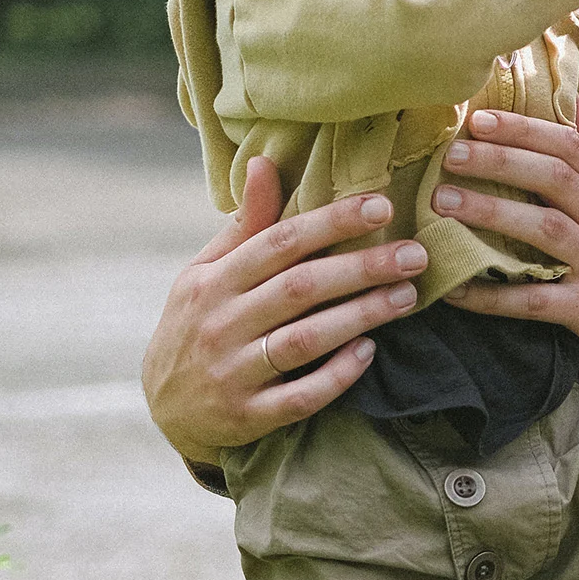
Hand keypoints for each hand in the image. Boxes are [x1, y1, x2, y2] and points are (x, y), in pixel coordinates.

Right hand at [142, 157, 428, 465]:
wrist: (164, 407)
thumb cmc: (197, 325)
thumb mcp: (205, 273)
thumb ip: (244, 227)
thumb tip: (264, 163)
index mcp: (214, 281)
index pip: (278, 242)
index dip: (331, 223)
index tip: (382, 208)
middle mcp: (221, 323)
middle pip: (299, 288)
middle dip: (361, 269)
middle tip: (414, 256)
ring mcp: (234, 372)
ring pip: (303, 341)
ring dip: (359, 317)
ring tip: (405, 297)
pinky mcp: (248, 416)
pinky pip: (300, 397)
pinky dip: (336, 376)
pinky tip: (368, 353)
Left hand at [435, 105, 578, 401]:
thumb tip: (570, 105)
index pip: (571, 147)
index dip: (524, 128)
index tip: (480, 118)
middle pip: (554, 176)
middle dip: (500, 159)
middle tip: (452, 154)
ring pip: (543, 228)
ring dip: (490, 211)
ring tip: (444, 203)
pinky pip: (534, 300)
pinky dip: (492, 296)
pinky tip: (455, 290)